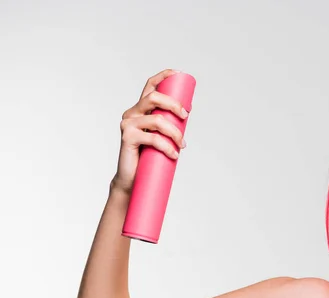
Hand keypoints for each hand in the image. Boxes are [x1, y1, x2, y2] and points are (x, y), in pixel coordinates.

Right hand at [111, 69, 189, 193]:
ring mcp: (127, 124)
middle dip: (174, 104)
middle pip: (154, 98)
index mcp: (140, 109)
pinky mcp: (127, 137)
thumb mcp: (162, 136)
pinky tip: (174, 154)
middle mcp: (132, 113)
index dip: (163, 76)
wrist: (133, 179)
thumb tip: (187, 112)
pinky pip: (153, 138)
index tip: (179, 73)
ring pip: (157, 120)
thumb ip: (169, 123)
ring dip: (175, 133)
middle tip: (186, 116)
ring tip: (182, 145)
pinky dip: (167, 146)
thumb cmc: (149, 157)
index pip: (150, 86)